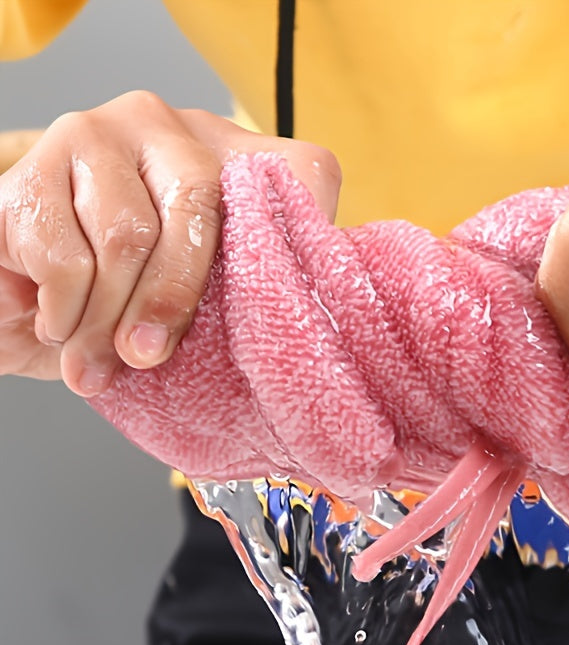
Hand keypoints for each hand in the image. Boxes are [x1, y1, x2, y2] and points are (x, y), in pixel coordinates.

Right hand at [0, 91, 340, 395]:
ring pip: (125, 233)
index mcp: (238, 158)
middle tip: (147, 356)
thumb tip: (312, 323)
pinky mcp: (37, 162)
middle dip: (172, 298)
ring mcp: (101, 135)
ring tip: (97, 364)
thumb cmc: (137, 303)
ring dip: (107, 319)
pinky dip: (63, 307)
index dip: (302, 238)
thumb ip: (257, 294)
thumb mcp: (212, 302)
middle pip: (196, 204)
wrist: (30, 299)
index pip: (299, 176)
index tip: (286, 316)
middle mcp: (174, 129)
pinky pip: (63, 248)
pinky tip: (61, 327)